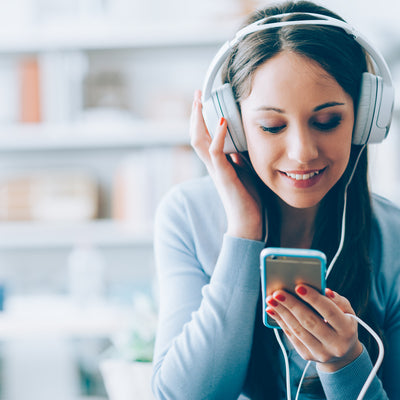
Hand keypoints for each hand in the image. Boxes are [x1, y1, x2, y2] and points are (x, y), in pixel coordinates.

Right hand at [190, 90, 262, 240]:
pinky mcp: (223, 175)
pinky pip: (215, 152)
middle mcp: (212, 164)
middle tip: (197, 93)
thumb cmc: (248, 198)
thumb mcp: (245, 172)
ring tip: (200, 101)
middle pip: (196, 135)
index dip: (201, 119)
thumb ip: (238, 159)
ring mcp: (216, 170)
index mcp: (217, 163)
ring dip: (199, 119)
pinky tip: (220, 121)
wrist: (248, 221)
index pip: (204, 137)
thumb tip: (237, 147)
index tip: (203, 100)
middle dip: (195, 113)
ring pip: (199, 141)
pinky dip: (216, 135)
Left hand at [266, 285, 362, 371]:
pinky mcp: (307, 355)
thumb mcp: (347, 311)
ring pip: (297, 330)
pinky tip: (272, 310)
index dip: (314, 299)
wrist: (342, 354)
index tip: (299, 286)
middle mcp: (335, 344)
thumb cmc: (342, 324)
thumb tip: (325, 290)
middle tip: (278, 292)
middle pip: (309, 322)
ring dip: (281, 313)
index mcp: (347, 330)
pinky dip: (280, 321)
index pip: (329, 312)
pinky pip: (291, 336)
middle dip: (291, 305)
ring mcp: (321, 353)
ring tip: (270, 299)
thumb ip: (337, 300)